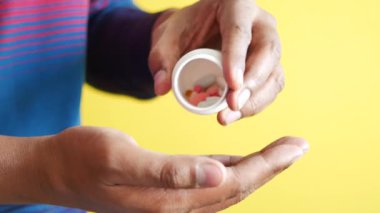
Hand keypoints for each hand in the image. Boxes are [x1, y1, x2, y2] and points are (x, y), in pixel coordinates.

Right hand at [33, 126, 307, 211]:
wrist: (60, 169)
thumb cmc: (84, 159)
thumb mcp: (120, 159)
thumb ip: (169, 172)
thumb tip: (218, 176)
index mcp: (171, 201)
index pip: (233, 186)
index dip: (268, 167)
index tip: (296, 147)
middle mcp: (178, 206)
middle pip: (238, 188)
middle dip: (272, 166)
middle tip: (299, 145)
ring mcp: (174, 199)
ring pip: (227, 186)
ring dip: (257, 168)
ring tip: (281, 151)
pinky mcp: (168, 187)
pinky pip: (210, 182)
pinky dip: (233, 169)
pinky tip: (245, 160)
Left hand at [149, 0, 282, 124]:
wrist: (195, 34)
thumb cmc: (183, 31)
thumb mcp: (166, 41)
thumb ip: (161, 60)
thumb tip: (162, 88)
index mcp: (235, 5)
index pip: (240, 30)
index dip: (237, 58)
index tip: (232, 84)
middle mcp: (259, 22)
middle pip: (268, 51)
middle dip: (252, 82)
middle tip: (232, 105)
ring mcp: (268, 44)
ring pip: (274, 73)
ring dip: (255, 100)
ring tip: (227, 117)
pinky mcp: (270, 65)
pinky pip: (271, 87)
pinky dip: (255, 104)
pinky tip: (235, 114)